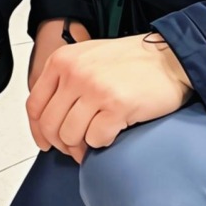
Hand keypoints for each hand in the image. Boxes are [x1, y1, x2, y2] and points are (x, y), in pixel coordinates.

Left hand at [26, 32, 192, 163]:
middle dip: (62, 143)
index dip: (38, 130)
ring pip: (70, 135)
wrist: (171, 58)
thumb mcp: (88, 58)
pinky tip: (114, 131)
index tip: (46, 142)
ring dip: (83, 145)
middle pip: (50, 124)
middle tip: (76, 148)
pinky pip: (96, 140)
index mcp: (62, 60)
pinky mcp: (116, 105)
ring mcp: (95, 89)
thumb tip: (49, 117)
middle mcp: (74, 73)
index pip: (34, 105)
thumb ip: (65, 80)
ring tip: (97, 138)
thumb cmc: (131, 61)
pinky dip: (104, 142)